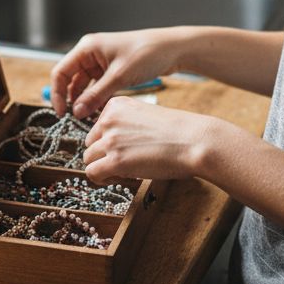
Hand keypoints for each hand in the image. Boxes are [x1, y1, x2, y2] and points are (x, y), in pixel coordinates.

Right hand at [49, 28, 185, 116]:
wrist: (172, 49)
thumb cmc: (146, 54)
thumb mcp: (119, 77)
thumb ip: (95, 95)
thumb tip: (76, 112)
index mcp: (87, 48)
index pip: (61, 72)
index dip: (57, 93)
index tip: (62, 113)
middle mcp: (90, 53)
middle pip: (70, 79)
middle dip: (72, 99)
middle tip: (76, 120)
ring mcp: (100, 61)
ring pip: (84, 85)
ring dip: (85, 101)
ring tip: (90, 119)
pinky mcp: (110, 70)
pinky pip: (97, 87)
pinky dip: (97, 98)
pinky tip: (101, 111)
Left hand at [81, 96, 226, 181]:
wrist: (194, 140)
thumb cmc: (178, 131)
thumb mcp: (146, 116)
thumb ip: (126, 126)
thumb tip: (113, 146)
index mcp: (116, 105)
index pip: (97, 127)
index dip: (109, 142)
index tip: (127, 148)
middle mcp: (109, 119)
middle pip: (90, 143)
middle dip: (103, 155)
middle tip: (125, 163)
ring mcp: (111, 140)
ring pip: (88, 159)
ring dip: (102, 167)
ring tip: (122, 172)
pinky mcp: (115, 161)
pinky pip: (92, 173)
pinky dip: (101, 179)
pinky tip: (117, 178)